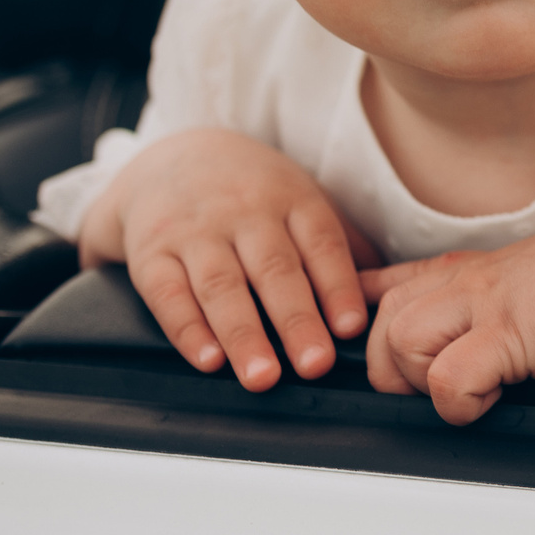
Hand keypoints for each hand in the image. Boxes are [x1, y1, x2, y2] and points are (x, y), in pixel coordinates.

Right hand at [78, 128, 378, 389]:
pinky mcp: (152, 252)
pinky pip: (168, 294)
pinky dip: (188, 330)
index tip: (350, 328)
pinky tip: (208, 360)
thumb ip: (338, 246)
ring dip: (243, 335)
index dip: (338, 287)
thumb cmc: (252, 193)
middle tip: (315, 365)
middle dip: (296, 320)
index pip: (321, 244)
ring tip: (263, 376)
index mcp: (291, 199)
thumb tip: (382, 296)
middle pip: (275, 269)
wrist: (168, 158)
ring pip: (222, 286)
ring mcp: (195, 231)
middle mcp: (244, 212)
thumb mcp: (299, 199)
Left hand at [359, 224, 534, 423]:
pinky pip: (446, 380)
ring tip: (478, 386)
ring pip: (399, 345)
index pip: (388, 283)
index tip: (349, 328)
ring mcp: (480, 304)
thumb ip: (496, 302)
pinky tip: (497, 396)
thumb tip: (491, 340)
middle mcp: (464, 282)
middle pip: (378, 324)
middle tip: (444, 383)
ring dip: (427, 380)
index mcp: (468, 271)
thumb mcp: (533, 280)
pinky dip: (463, 403)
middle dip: (395, 367)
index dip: (360, 309)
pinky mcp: (503, 333)